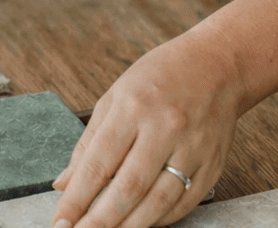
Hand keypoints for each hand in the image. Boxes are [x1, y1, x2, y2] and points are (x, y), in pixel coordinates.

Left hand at [51, 26, 240, 227]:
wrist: (216, 65)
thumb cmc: (160, 76)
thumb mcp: (117, 94)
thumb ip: (90, 141)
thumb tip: (63, 183)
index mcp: (133, 107)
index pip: (98, 163)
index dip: (77, 199)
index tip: (61, 223)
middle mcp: (164, 128)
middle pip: (128, 189)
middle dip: (100, 222)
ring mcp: (192, 148)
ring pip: (157, 202)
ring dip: (129, 227)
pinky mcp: (212, 164)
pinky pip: (184, 204)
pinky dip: (160, 220)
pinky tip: (141, 223)